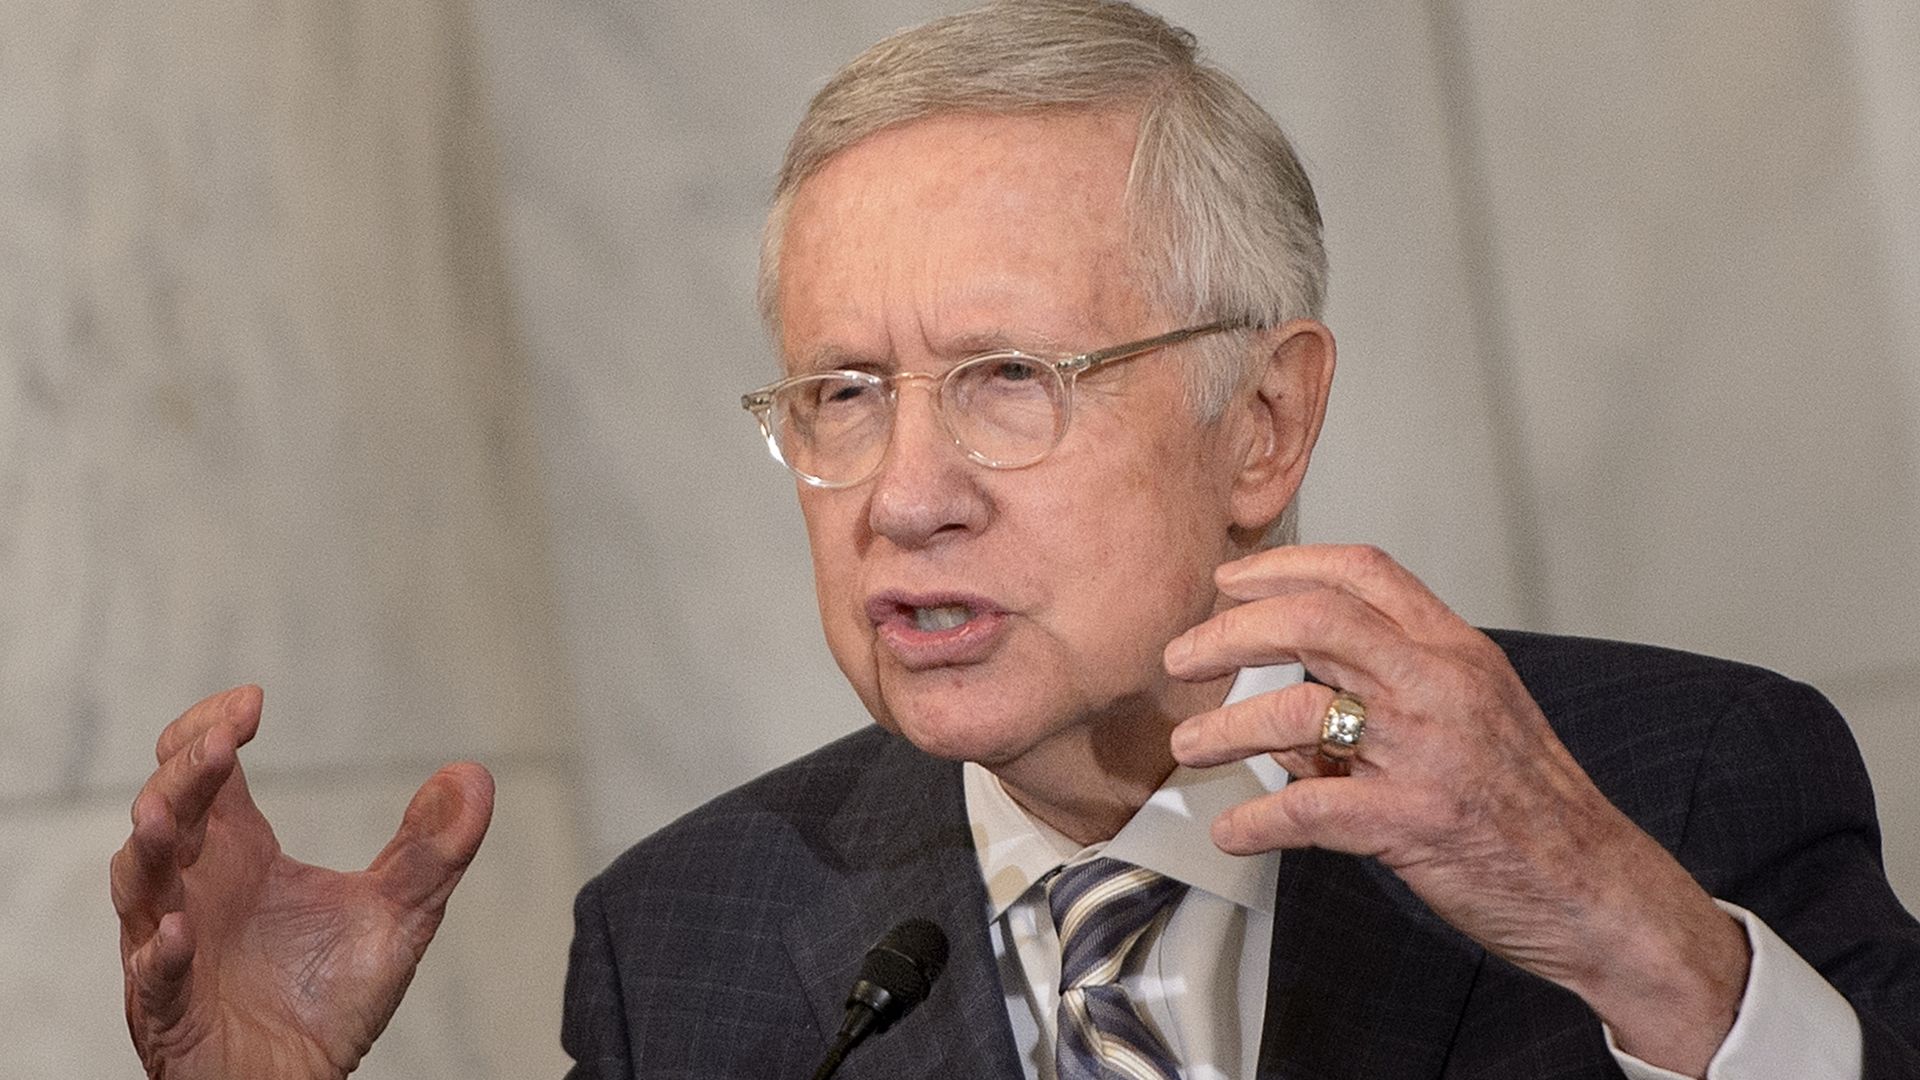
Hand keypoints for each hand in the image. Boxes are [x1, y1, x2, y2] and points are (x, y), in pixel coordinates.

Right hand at [112, 686, 494, 1078]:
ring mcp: (170, 943)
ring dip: (148, 850)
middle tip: (220, 743)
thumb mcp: (400, 915)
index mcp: (237, 851)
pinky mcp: (168, 1007)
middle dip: (183, 774)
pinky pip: (150, 976)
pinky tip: (180, 932)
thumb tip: (474, 774)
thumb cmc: (329, 996)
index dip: (213, 728)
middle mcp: (193, 885)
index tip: (253, 702)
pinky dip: (159, 952)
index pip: (205, 771)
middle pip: (165, 809)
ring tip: (165, 819)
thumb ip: (434, 849)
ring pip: (137, 883)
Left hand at [1164, 545, 1748, 1075]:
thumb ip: (1372, 705)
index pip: (1363, 572)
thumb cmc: (1527, 806)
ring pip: (1301, 708)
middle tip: (1181, 657)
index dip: (1284, 567)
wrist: (1598, 888)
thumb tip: (1277, 716)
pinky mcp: (1416, 821)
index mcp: (1455, 650)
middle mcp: (1442, 685)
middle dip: (1231, 632)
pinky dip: (1258, 820)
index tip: (1229, 580)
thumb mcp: (1462, 725)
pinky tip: (1232, 832)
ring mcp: (1430, 750)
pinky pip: (1311, 809)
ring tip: (1189, 745)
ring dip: (1226, 726)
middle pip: (1315, 621)